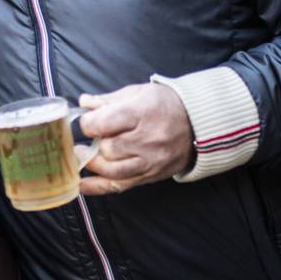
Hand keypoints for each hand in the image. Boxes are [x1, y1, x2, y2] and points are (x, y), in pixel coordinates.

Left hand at [77, 83, 194, 196]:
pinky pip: (120, 186)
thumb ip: (109, 100)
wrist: (197, 125)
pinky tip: (82, 184)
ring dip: (93, 163)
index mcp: (141, 113)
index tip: (88, 121)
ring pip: (111, 170)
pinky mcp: (151, 176)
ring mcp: (150, 161)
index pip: (104, 123)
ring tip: (84, 155)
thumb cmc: (165, 104)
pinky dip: (98, 187)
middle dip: (93, 142)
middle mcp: (147, 140)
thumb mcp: (138, 92)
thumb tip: (84, 103)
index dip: (88, 123)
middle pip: (107, 148)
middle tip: (93, 136)